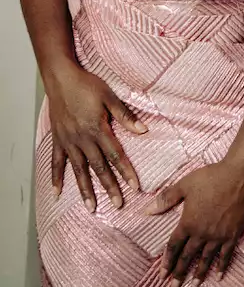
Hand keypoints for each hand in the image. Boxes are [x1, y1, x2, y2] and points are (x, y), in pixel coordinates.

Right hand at [47, 60, 145, 211]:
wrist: (61, 78)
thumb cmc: (87, 85)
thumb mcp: (109, 96)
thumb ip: (125, 115)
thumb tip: (143, 130)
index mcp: (98, 129)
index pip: (116, 155)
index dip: (126, 172)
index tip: (135, 187)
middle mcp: (83, 139)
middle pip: (99, 167)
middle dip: (110, 187)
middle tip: (118, 205)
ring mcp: (69, 141)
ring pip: (79, 170)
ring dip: (85, 190)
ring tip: (91, 207)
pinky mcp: (58, 140)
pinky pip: (57, 162)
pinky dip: (56, 178)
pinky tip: (57, 193)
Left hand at [145, 161, 243, 286]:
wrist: (238, 176)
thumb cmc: (210, 178)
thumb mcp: (184, 185)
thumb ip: (165, 199)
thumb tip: (145, 211)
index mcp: (188, 222)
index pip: (174, 246)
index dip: (167, 261)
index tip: (161, 275)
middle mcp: (201, 233)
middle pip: (188, 256)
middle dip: (179, 273)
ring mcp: (218, 236)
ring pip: (206, 259)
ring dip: (199, 273)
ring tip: (194, 285)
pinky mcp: (232, 234)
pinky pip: (226, 254)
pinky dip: (222, 266)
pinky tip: (218, 276)